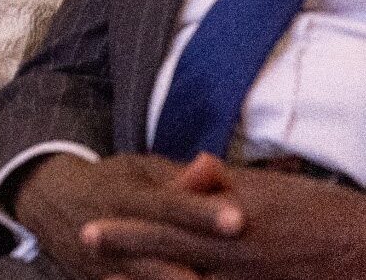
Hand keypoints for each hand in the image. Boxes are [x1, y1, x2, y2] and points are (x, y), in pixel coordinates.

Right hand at [15, 153, 242, 279]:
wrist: (48, 203)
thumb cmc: (108, 183)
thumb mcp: (135, 171)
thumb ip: (176, 176)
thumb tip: (213, 165)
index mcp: (124, 198)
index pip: (168, 207)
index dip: (201, 214)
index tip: (238, 219)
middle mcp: (112, 235)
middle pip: (161, 253)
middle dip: (199, 260)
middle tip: (242, 259)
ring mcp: (105, 267)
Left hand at [86, 156, 365, 279]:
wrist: (364, 250)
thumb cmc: (319, 213)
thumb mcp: (268, 189)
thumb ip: (224, 182)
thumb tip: (196, 164)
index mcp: (227, 220)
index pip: (165, 223)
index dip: (125, 229)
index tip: (87, 229)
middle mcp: (230, 254)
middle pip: (165, 256)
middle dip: (123, 256)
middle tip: (84, 250)